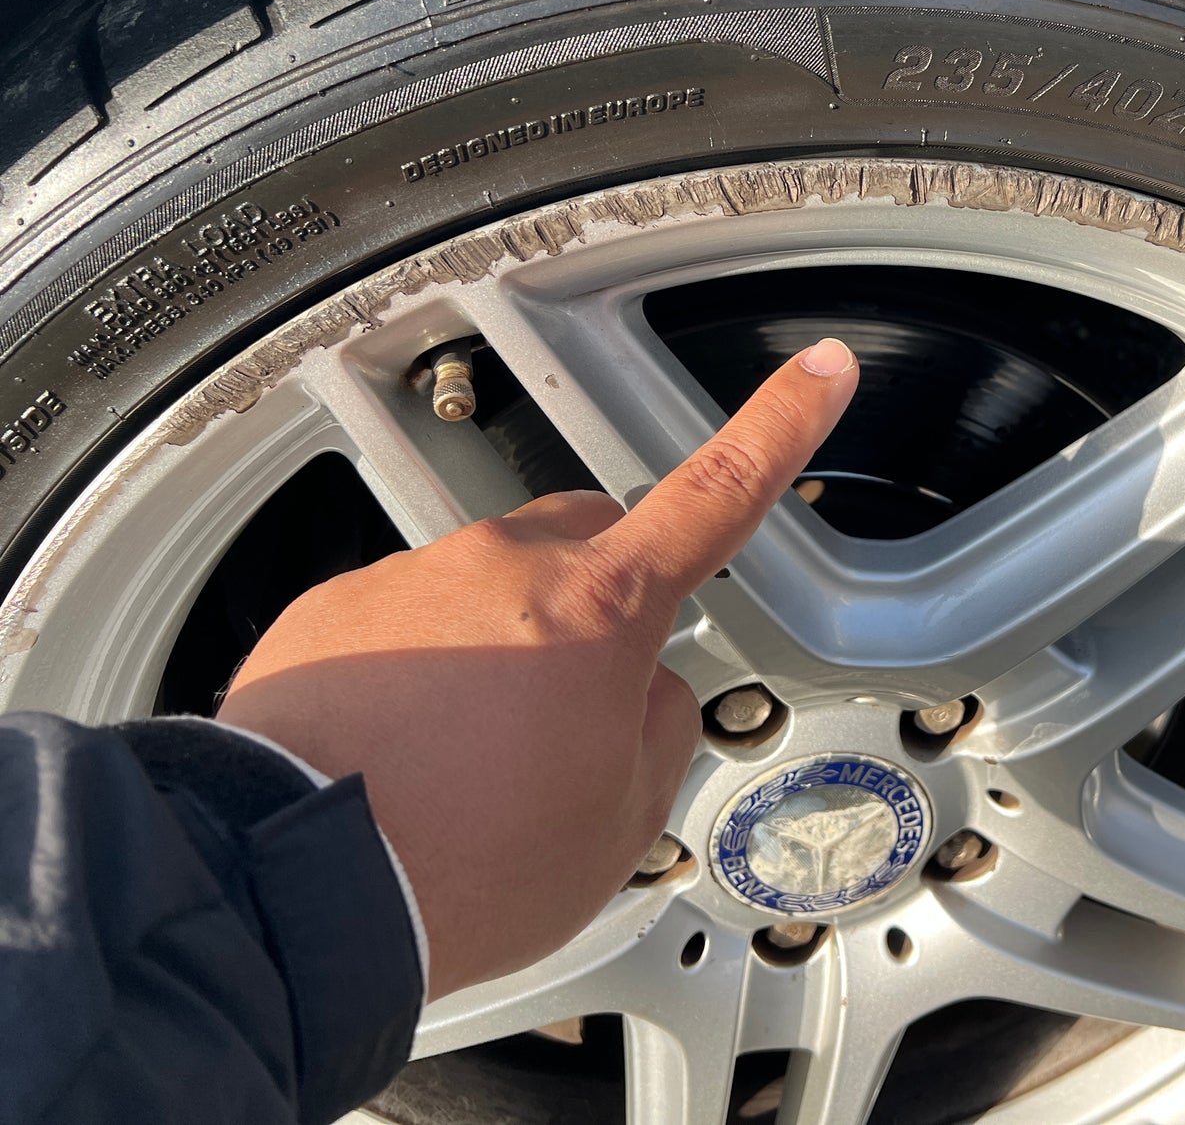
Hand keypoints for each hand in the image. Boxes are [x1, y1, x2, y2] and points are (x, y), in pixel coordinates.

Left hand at [217, 338, 858, 997]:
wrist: (290, 890)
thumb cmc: (462, 864)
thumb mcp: (620, 820)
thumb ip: (656, 729)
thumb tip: (642, 689)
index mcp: (601, 611)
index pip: (718, 495)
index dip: (780, 427)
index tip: (817, 370)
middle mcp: (504, 569)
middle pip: (587, 543)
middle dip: (599, 598)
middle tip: (574, 704)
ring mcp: (411, 580)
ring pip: (487, 591)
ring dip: (493, 654)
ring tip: (463, 766)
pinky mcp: (331, 611)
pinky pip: (401, 623)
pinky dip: (413, 675)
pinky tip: (398, 755)